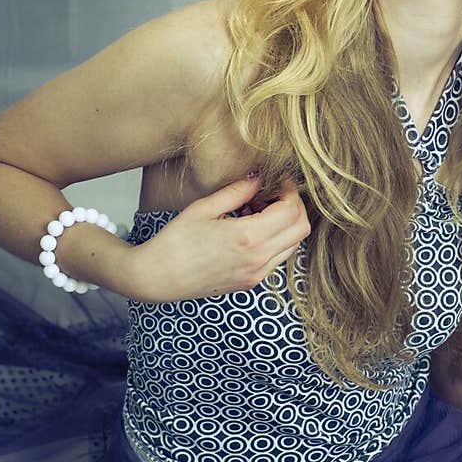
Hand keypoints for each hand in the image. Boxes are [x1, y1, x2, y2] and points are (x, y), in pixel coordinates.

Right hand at [128, 173, 310, 302]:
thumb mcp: (205, 208)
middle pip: (301, 229)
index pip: (291, 210)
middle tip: (274, 194)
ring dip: (286, 225)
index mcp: (248, 237)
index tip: (279, 181)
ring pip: (293, 245)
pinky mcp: (252, 282)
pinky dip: (276, 241)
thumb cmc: (176, 241)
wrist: (159, 277)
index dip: (290, 191)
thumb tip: (260, 178)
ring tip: (259, 211)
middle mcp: (258, 259)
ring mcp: (257, 274)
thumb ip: (238, 191)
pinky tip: (252, 230)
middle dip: (294, 207)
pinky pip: (278, 258)